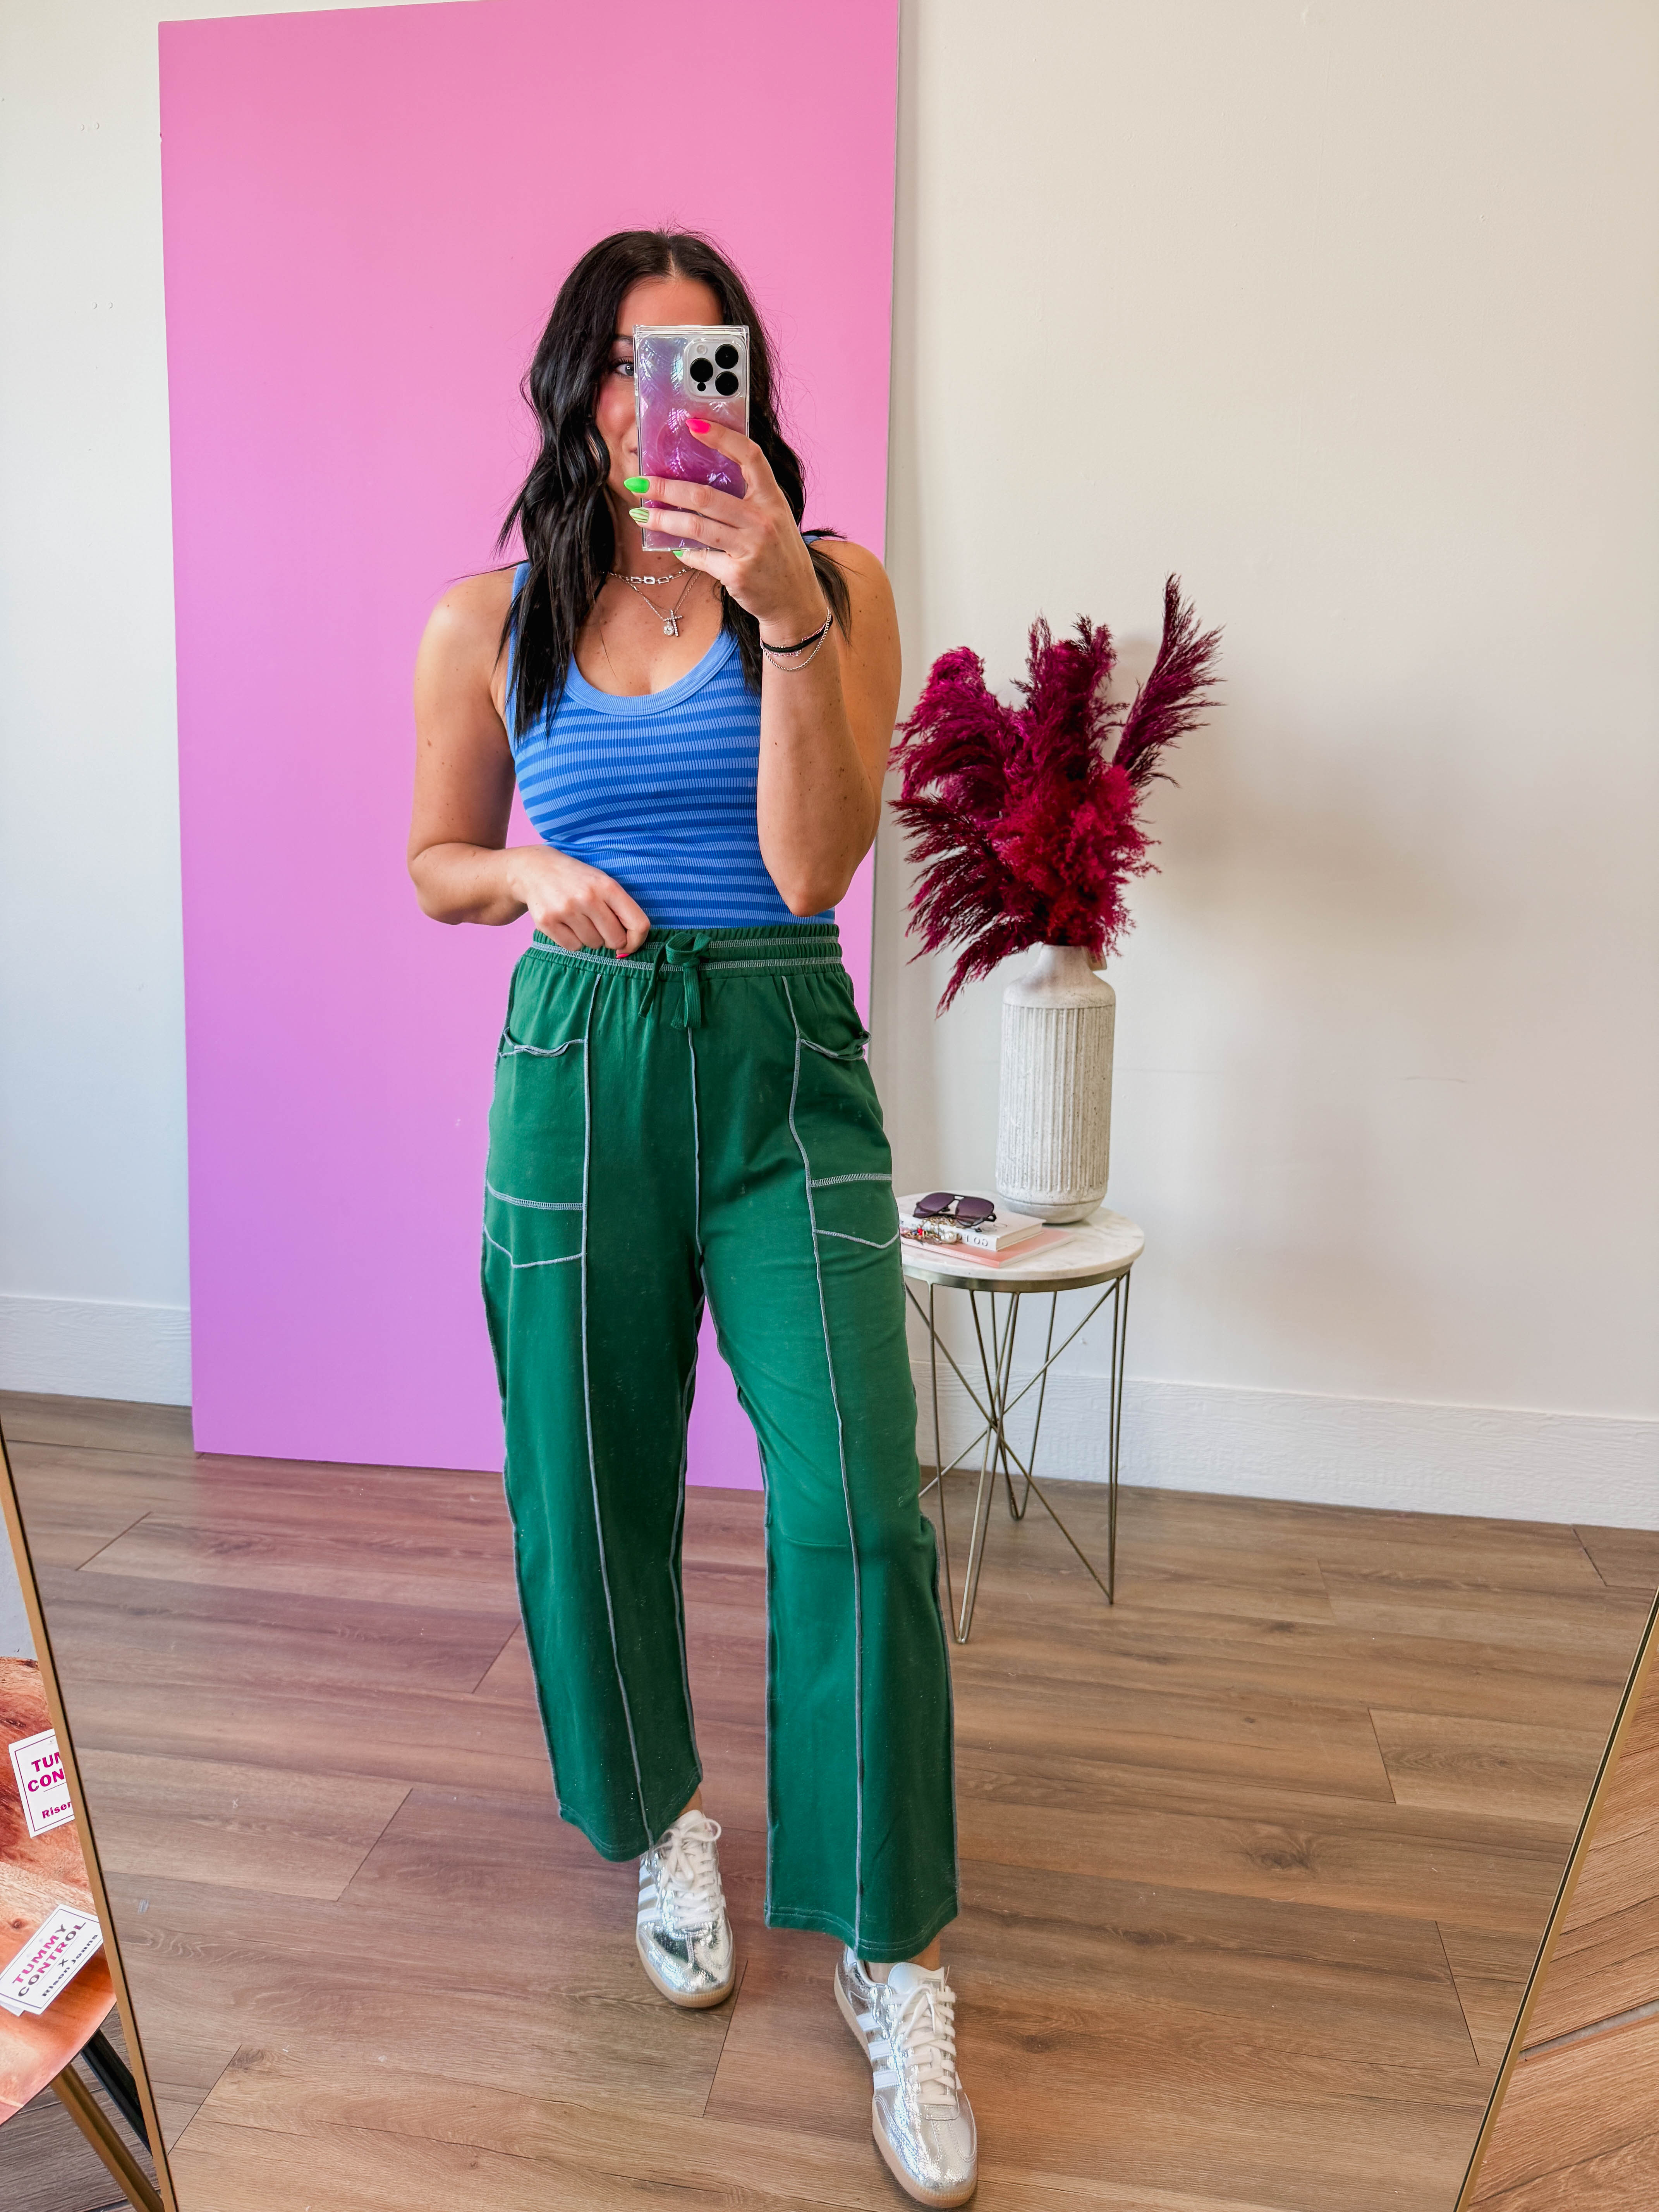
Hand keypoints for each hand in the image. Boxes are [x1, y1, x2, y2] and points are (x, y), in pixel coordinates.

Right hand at [506, 845, 649, 955]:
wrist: (535, 868)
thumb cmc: (577, 880)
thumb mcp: (602, 882)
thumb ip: (620, 909)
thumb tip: (629, 946)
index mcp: (608, 886)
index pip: (638, 924)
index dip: (637, 940)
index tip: (630, 944)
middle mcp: (588, 897)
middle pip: (615, 940)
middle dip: (611, 939)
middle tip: (600, 926)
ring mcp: (566, 909)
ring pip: (593, 944)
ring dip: (590, 938)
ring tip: (579, 919)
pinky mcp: (547, 921)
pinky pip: (572, 947)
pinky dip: (572, 940)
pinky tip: (566, 923)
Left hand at [629, 423, 827, 642]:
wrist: (795, 599)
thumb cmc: (778, 554)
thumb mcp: (772, 519)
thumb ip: (745, 500)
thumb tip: (696, 486)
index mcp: (772, 499)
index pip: (749, 456)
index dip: (722, 437)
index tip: (692, 424)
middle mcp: (763, 520)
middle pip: (705, 496)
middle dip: (666, 487)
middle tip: (639, 481)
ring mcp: (751, 548)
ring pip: (695, 527)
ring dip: (662, 519)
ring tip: (641, 514)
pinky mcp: (738, 573)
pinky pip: (701, 558)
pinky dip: (684, 552)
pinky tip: (673, 547)